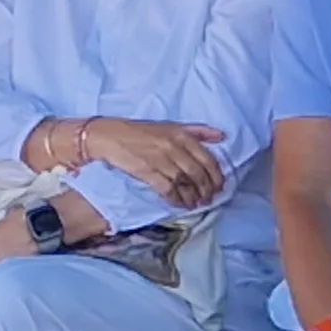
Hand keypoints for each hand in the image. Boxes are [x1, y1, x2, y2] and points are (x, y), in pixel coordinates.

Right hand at [76, 118, 233, 205]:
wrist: (108, 136)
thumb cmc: (140, 131)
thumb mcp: (170, 126)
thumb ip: (197, 131)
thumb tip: (221, 136)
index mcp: (181, 135)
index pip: (207, 159)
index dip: (216, 176)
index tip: (219, 187)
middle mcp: (173, 147)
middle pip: (198, 174)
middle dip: (206, 190)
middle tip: (209, 199)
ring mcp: (160, 160)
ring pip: (185, 183)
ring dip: (193, 197)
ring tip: (196, 204)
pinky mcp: (147, 171)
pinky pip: (168, 189)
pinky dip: (177, 199)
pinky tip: (180, 204)